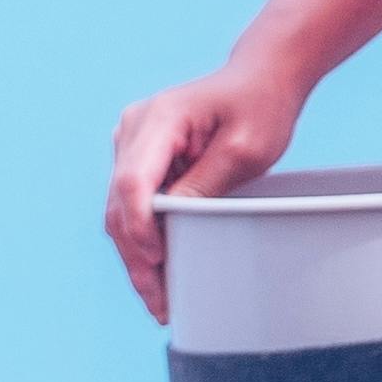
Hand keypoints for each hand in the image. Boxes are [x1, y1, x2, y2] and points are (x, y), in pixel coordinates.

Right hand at [105, 64, 309, 319]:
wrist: (260, 77)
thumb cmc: (260, 105)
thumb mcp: (245, 149)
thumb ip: (204, 186)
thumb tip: (170, 227)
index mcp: (159, 118)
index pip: (133, 182)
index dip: (140, 227)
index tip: (158, 260)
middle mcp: (133, 130)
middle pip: (121, 205)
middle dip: (138, 258)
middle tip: (161, 304)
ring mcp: (131, 145)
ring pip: (121, 213)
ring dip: (137, 257)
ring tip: (160, 300)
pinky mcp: (139, 160)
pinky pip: (133, 207)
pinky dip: (144, 240)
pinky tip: (159, 273)